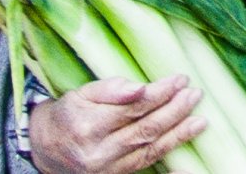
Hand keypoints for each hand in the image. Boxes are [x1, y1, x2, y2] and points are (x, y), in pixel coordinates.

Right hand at [27, 76, 204, 173]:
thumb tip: (139, 87)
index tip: (180, 79)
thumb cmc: (68, 115)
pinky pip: (145, 165)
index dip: (160, 93)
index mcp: (89, 126)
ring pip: (149, 150)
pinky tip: (185, 148)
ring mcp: (107, 169)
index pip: (134, 108)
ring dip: (178, 134)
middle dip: (174, 111)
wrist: (46, 149)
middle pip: (145, 129)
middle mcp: (99, 152)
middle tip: (194, 94)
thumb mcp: (81, 94)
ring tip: (200, 119)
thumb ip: (110, 89)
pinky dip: (169, 156)